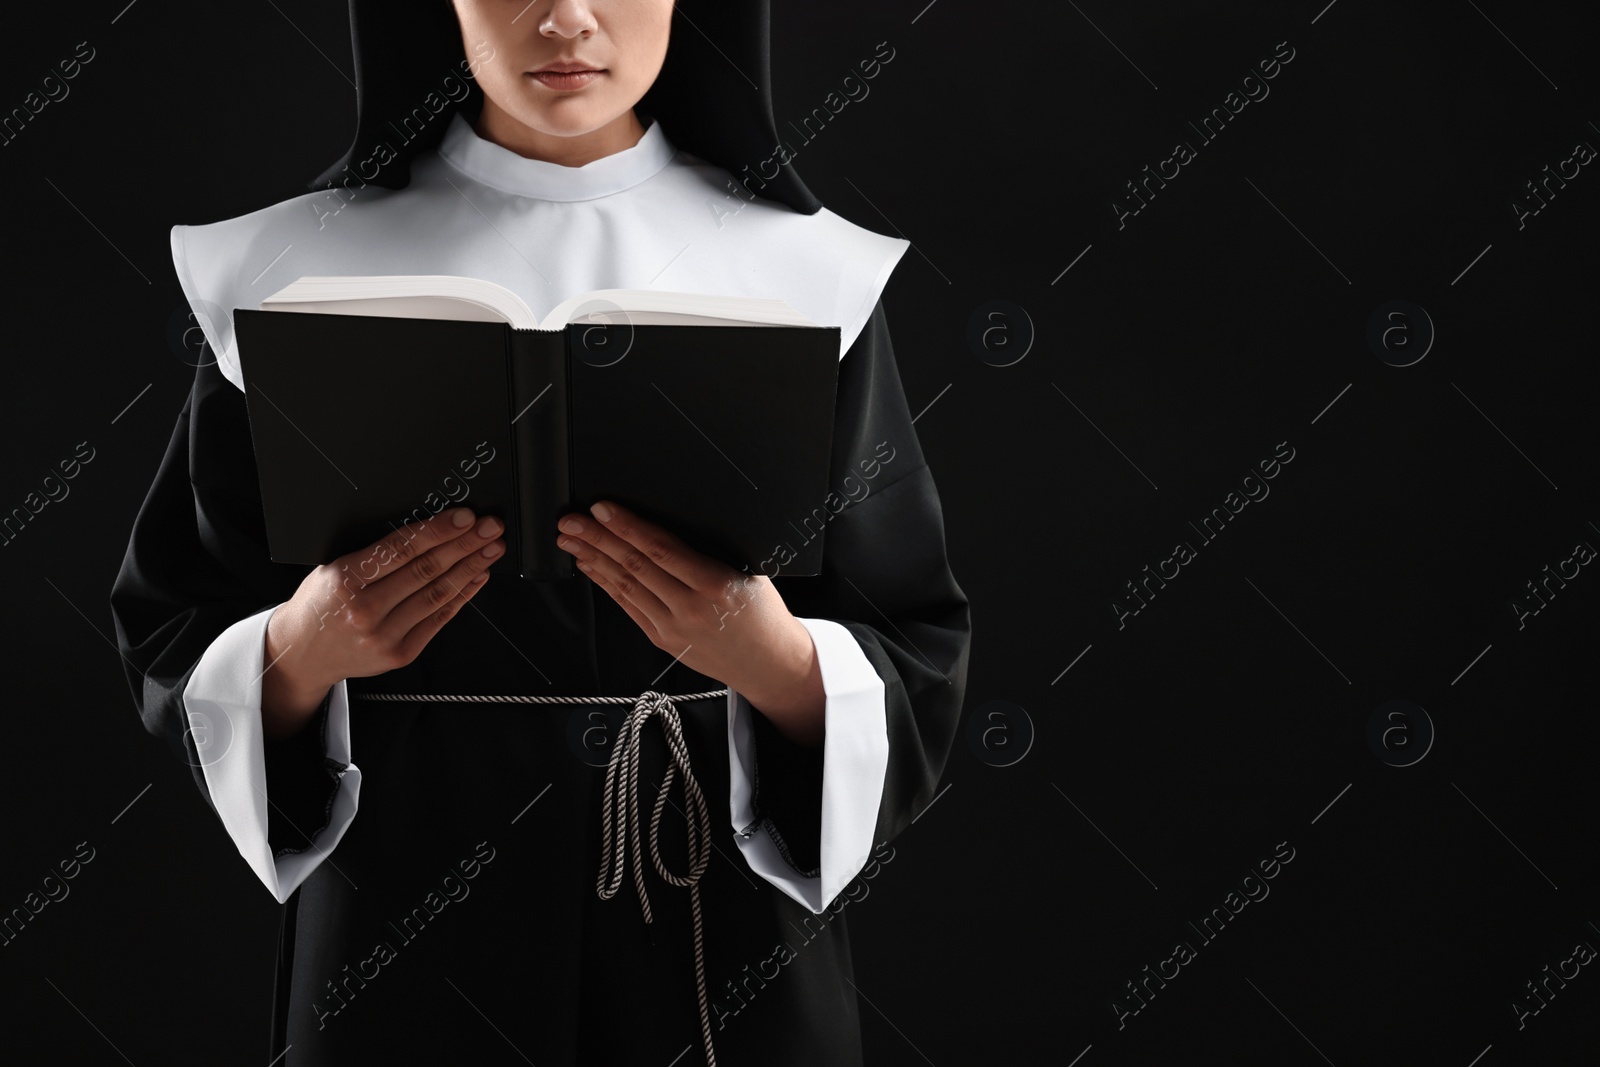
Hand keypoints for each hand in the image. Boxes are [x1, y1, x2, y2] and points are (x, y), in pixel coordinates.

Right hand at [260, 507, 506, 740]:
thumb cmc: (321, 603)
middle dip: (464, 544)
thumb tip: (428, 529)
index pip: (401, 548)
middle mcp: (364, 609)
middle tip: (490, 527)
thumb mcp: (333, 567)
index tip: (465, 517)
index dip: (438, 530)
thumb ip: (375, 553)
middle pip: (426, 570)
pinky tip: (477, 576)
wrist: (302, 653)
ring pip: (437, 594)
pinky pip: (439, 619)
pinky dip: (462, 595)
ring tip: (491, 549)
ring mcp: (384, 635)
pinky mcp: (399, 654)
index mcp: (345, 578)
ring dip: (470, 568)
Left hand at [555, 500, 825, 745]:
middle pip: (634, 566)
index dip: (628, 527)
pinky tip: (590, 566)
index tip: (603, 508)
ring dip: (593, 559)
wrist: (768, 663)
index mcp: (715, 585)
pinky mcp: (662, 640)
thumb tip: (669, 521)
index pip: (661, 549)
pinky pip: (628, 606)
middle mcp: (690, 608)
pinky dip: (605, 583)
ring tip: (570, 539)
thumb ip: (712, 551)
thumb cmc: (762, 614)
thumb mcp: (750, 572)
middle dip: (597, 539)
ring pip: (625, 586)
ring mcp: (672, 627)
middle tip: (571, 520)